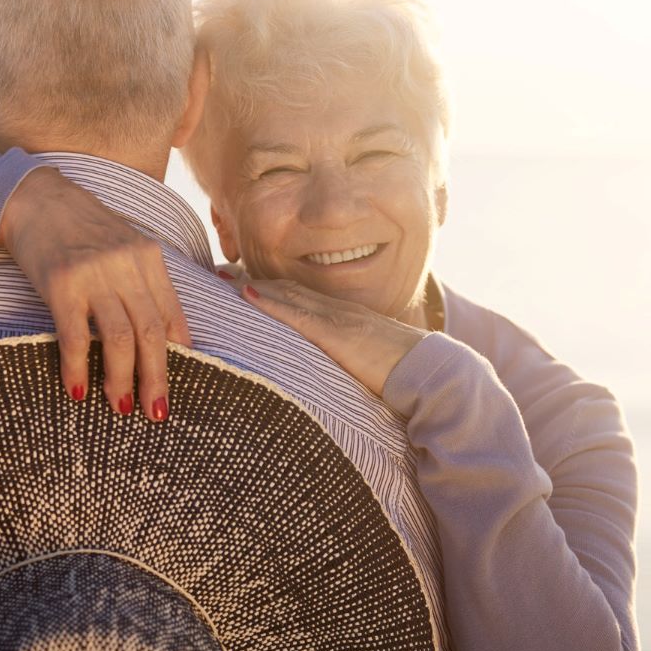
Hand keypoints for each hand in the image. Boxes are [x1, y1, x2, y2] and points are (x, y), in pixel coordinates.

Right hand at [0, 167, 191, 420]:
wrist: (33, 196)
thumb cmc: (80, 227)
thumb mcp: (124, 246)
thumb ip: (144, 283)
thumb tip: (166, 338)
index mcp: (148, 258)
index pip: (172, 316)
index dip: (178, 356)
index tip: (176, 386)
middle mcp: (126, 266)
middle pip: (151, 333)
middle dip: (156, 378)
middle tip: (155, 412)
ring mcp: (94, 275)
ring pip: (119, 340)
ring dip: (121, 380)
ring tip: (121, 407)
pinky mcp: (61, 284)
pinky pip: (75, 337)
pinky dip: (78, 369)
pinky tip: (77, 390)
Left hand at [238, 278, 426, 396]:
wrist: (430, 373)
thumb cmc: (404, 376)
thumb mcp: (369, 364)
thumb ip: (348, 362)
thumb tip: (332, 375)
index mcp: (346, 319)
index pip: (301, 298)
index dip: (270, 289)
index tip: (241, 284)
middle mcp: (338, 311)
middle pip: (288, 290)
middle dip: (252, 282)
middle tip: (220, 274)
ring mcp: (338, 319)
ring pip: (287, 295)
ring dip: (252, 286)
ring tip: (222, 278)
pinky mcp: (338, 334)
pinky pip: (297, 315)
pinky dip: (270, 303)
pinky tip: (247, 295)